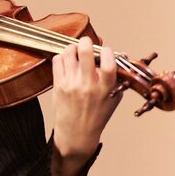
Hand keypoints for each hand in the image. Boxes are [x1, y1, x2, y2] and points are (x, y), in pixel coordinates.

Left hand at [50, 36, 121, 175]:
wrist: (76, 135)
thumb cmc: (97, 117)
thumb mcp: (113, 100)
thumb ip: (115, 81)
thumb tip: (117, 59)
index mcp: (105, 89)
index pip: (109, 63)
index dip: (108, 52)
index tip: (106, 49)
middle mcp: (88, 85)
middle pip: (86, 54)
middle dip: (86, 42)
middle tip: (86, 41)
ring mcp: (71, 85)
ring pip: (68, 55)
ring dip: (72, 48)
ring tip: (75, 49)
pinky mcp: (58, 86)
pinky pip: (57, 62)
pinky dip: (61, 57)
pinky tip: (65, 59)